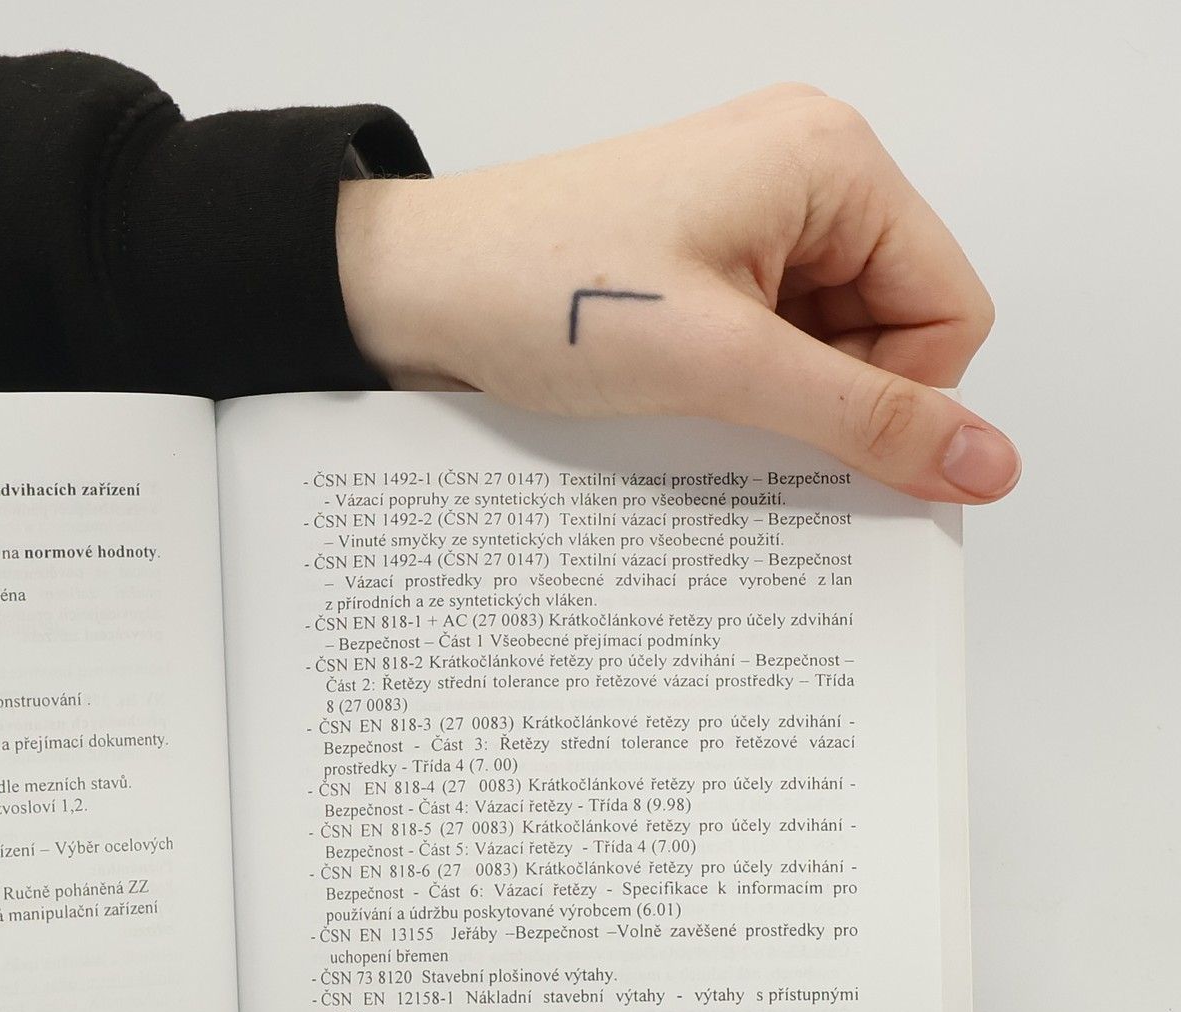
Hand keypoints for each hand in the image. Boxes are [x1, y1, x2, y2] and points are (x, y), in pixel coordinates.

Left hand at [336, 82, 1018, 502]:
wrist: (409, 291)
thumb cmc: (541, 295)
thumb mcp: (721, 365)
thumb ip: (862, 418)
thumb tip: (987, 463)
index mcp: (835, 161)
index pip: (951, 309)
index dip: (897, 394)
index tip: (805, 430)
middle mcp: (804, 171)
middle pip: (893, 327)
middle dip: (827, 394)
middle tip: (730, 411)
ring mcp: (748, 214)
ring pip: (825, 344)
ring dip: (773, 395)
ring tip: (684, 397)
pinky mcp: (700, 259)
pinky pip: (765, 340)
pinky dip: (735, 385)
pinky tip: (671, 397)